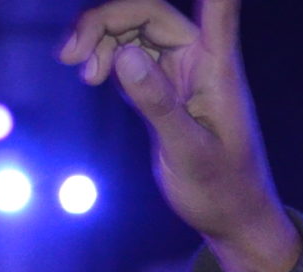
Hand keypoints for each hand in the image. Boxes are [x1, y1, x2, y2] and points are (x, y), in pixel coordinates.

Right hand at [60, 0, 298, 271]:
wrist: (231, 218)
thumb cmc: (221, 191)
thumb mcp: (189, 153)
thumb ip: (157, 105)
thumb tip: (122, 57)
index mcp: (217, 64)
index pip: (218, 0)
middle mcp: (201, 56)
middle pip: (147, 7)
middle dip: (103, 20)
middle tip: (70, 57)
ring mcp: (181, 68)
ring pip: (132, 25)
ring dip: (98, 36)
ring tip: (76, 70)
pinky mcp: (164, 84)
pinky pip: (128, 49)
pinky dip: (102, 54)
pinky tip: (87, 75)